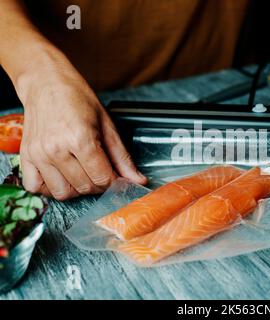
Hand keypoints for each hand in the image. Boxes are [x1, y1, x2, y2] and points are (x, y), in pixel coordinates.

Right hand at [16, 65, 146, 199]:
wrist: (46, 82)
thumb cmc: (77, 98)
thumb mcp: (107, 125)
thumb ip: (122, 157)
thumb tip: (138, 180)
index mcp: (80, 139)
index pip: (103, 178)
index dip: (115, 182)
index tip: (117, 178)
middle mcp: (57, 149)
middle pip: (85, 187)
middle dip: (99, 185)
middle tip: (102, 172)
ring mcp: (39, 154)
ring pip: (62, 192)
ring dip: (77, 189)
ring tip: (83, 174)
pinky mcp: (26, 156)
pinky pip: (36, 188)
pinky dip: (51, 188)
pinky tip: (62, 177)